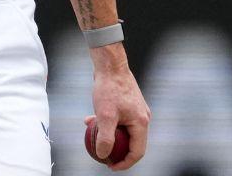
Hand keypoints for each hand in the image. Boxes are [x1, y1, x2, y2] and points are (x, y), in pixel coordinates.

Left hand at [89, 44, 149, 170]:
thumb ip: (105, 137)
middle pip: (131, 143)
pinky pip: (117, 120)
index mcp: (141, 123)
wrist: (109, 64)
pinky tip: (89, 119)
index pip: (137, 151)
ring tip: (92, 135)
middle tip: (102, 156)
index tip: (110, 167)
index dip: (125, 163)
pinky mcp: (126, 104)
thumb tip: (103, 154)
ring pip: (122, 130)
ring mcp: (135, 111)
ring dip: (108, 134)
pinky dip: (105, 122)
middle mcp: (142, 118)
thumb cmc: (109, 87)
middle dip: (116, 150)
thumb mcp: (104, 115)